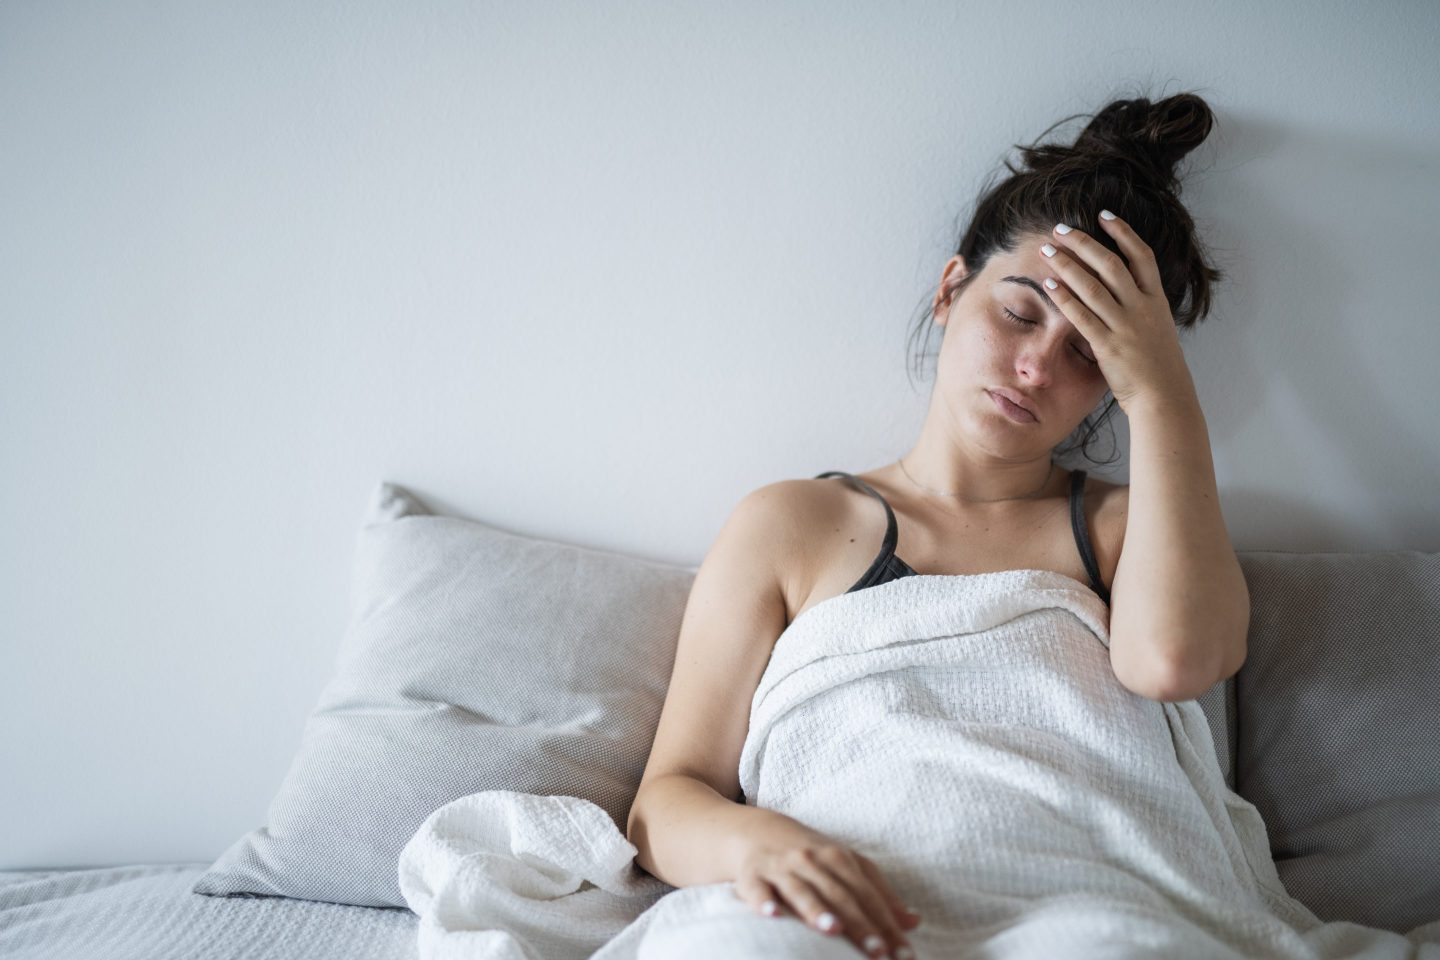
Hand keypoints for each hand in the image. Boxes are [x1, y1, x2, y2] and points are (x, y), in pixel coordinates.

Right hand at [733, 818, 919, 958]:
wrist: (757, 831)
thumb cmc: (811, 855)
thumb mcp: (847, 866)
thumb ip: (879, 895)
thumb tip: (914, 922)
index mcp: (839, 858)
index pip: (868, 895)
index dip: (886, 923)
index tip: (903, 953)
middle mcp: (812, 860)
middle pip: (839, 894)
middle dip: (859, 924)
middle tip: (878, 952)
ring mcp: (781, 867)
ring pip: (801, 890)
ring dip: (816, 910)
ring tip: (833, 930)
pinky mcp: (752, 875)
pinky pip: (757, 889)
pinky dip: (762, 901)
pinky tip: (771, 915)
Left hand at [1039, 211, 1196, 411]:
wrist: (1165, 397)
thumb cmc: (1158, 367)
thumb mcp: (1158, 329)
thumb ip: (1142, 308)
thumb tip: (1124, 291)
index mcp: (1157, 301)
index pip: (1142, 256)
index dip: (1123, 233)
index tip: (1104, 215)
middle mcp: (1142, 308)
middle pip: (1111, 264)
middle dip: (1083, 243)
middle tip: (1060, 229)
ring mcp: (1126, 326)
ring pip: (1092, 286)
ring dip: (1066, 265)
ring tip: (1046, 250)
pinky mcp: (1108, 345)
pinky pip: (1082, 316)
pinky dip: (1064, 298)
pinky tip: (1048, 284)